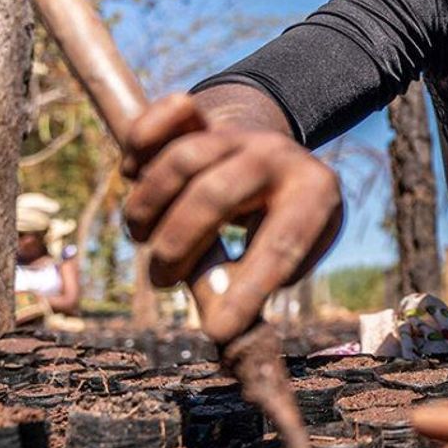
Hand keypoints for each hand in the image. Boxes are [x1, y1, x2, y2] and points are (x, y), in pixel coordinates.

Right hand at [121, 93, 343, 342]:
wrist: (277, 155)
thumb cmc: (282, 223)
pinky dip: (141, 140)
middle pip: (214, 195)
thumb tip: (220, 327)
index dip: (248, 290)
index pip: (281, 245)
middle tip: (163, 281)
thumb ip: (254, 284)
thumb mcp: (288, 255)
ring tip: (143, 240)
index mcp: (316, 193)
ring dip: (148, 207)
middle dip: (178, 246)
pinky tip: (132, 172)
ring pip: (180, 160)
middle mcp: (276, 154)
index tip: (219, 331)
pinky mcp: (203, 115)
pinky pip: (166, 115)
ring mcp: (237, 132)